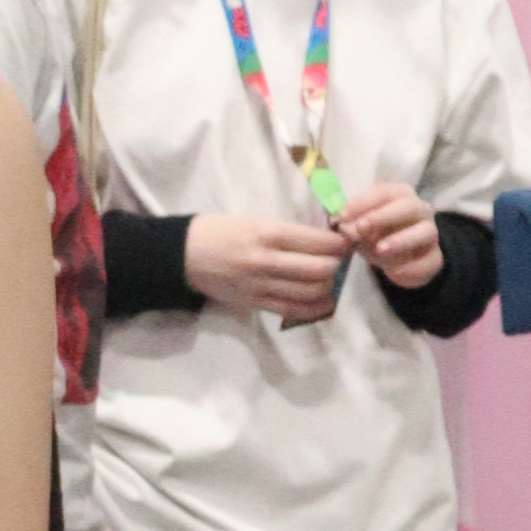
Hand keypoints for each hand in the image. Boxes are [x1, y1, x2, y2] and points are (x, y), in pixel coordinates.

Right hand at [182, 204, 350, 321]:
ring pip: (311, 292)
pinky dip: (315, 308)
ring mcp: (260, 285)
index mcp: (267, 232)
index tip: (346, 241)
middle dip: (337, 265)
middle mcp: (266, 260)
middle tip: (338, 260)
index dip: (339, 243)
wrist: (184, 255)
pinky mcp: (254, 303)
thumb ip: (286, 233)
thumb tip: (322, 240)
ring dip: (328, 286)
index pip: (317, 241)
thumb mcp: (254, 221)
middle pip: (320, 269)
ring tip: (330, 278)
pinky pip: (293, 310)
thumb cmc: (220, 231)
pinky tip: (324, 301)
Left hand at [332, 178, 443, 292]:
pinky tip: (394, 272)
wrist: (401, 263)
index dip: (363, 202)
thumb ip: (353, 226)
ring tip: (380, 249)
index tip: (342, 215)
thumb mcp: (362, 230)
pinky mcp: (435, 258)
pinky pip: (428, 261)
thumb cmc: (379, 236)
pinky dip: (411, 267)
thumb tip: (342, 225)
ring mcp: (431, 234)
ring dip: (401, 239)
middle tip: (361, 227)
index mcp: (400, 196)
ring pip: (425, 231)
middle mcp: (420, 210)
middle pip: (408, 206)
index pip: (384, 192)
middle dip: (383, 215)